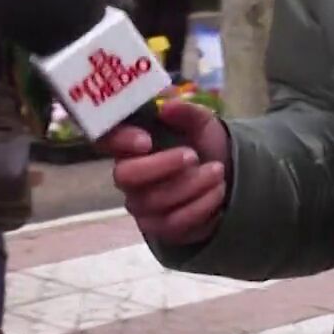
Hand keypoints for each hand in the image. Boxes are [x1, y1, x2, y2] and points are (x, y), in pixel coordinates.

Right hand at [102, 101, 229, 245]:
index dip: (120, 141)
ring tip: (217, 172)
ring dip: (191, 186)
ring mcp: (141, 204)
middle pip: (125, 175)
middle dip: (160, 166)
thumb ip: (186, 112)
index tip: (147, 141)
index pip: (106, 139)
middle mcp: (129, 174)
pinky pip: (173, 223)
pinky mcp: (159, 228)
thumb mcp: (202, 122)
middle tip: (192, 156)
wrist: (227, 178)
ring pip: (153, 201)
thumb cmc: (203, 145)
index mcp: (132, 142)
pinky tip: (217, 191)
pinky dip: (200, 206)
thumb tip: (167, 106)